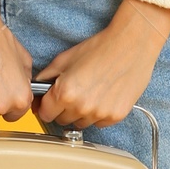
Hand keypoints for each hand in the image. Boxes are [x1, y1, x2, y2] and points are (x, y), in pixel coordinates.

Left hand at [36, 0, 169, 129]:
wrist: (132, 45)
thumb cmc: (101, 47)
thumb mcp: (66, 58)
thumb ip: (47, 76)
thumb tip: (38, 88)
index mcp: (65, 93)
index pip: (45, 114)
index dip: (46, 106)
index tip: (50, 102)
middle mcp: (81, 107)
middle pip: (62, 121)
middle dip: (63, 109)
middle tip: (73, 92)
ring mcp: (100, 114)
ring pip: (81, 124)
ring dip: (81, 113)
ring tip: (90, 93)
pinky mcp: (115, 116)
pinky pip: (99, 123)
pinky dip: (98, 114)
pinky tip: (103, 96)